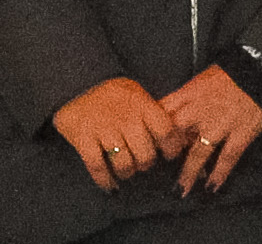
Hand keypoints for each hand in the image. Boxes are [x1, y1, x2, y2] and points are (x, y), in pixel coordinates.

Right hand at [49, 77, 174, 194]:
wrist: (76, 86)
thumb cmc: (112, 94)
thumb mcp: (137, 94)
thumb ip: (152, 111)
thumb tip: (174, 132)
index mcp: (143, 106)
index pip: (166, 131)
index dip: (172, 147)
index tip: (171, 154)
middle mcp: (126, 119)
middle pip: (146, 152)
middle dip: (147, 163)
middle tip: (144, 164)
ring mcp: (104, 130)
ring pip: (124, 162)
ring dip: (127, 172)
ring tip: (127, 172)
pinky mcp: (84, 139)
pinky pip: (97, 166)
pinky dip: (104, 180)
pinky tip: (109, 185)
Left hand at [156, 66, 261, 196]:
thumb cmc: (235, 70)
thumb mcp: (204, 77)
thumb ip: (189, 95)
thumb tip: (177, 111)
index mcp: (188, 95)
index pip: (160, 116)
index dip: (151, 131)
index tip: (147, 144)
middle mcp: (199, 112)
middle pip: (174, 139)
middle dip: (167, 156)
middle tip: (162, 170)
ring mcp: (220, 124)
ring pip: (197, 154)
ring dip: (187, 175)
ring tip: (180, 191)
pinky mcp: (241, 133)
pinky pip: (227, 158)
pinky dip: (219, 174)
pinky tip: (212, 187)